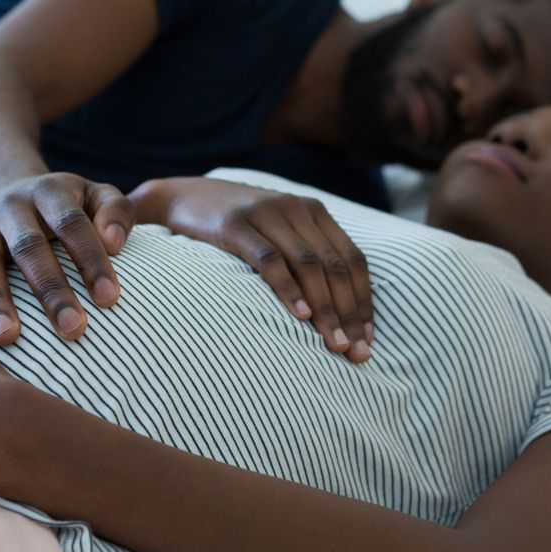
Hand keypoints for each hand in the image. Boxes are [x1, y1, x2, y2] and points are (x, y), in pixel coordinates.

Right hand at [0, 172, 135, 345]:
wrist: (12, 194)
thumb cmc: (69, 208)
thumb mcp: (96, 197)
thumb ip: (116, 212)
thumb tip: (115, 242)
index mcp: (49, 191)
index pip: (72, 224)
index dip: (91, 260)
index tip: (110, 299)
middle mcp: (10, 207)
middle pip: (29, 248)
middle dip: (51, 290)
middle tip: (73, 329)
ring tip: (9, 337)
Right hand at [139, 178, 373, 362]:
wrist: (182, 197)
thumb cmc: (236, 226)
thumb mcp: (278, 231)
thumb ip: (305, 256)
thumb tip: (338, 309)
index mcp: (314, 212)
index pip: (353, 260)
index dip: (364, 302)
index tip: (368, 340)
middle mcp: (296, 209)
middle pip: (336, 267)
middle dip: (351, 314)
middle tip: (357, 354)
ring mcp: (266, 214)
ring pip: (309, 266)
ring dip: (326, 309)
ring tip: (335, 344)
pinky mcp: (235, 226)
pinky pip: (270, 260)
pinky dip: (288, 289)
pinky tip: (300, 316)